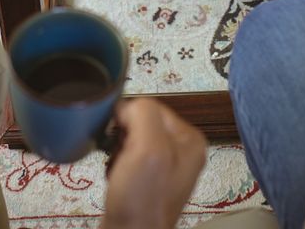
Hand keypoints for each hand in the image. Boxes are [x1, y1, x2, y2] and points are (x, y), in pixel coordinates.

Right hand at [102, 99, 205, 228]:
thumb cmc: (142, 198)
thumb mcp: (148, 148)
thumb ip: (143, 114)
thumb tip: (125, 106)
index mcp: (190, 138)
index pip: (152, 106)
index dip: (129, 117)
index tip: (118, 137)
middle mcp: (182, 151)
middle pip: (141, 122)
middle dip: (122, 136)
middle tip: (119, 156)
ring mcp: (165, 167)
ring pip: (131, 139)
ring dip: (117, 150)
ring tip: (116, 168)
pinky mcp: (148, 182)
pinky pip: (126, 158)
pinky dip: (115, 164)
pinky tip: (114, 176)